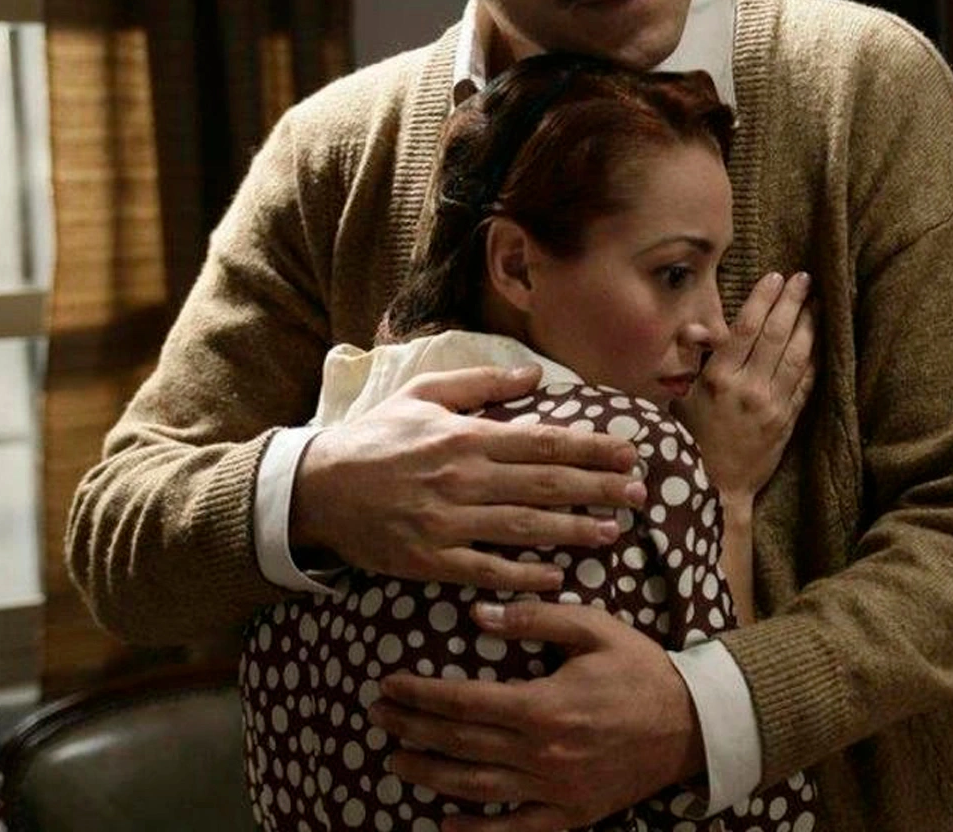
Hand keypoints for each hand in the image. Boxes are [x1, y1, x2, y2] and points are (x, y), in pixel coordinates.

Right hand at [290, 365, 642, 592]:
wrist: (314, 488)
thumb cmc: (375, 437)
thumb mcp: (424, 395)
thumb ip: (481, 384)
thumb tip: (534, 377)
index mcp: (466, 436)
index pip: (543, 443)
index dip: (590, 449)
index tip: (628, 453)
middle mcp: (462, 478)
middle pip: (544, 486)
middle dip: (597, 489)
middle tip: (639, 494)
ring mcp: (447, 522)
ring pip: (524, 528)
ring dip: (573, 531)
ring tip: (613, 532)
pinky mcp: (430, 559)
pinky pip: (486, 570)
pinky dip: (523, 576)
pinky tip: (556, 576)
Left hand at [371, 600, 703, 830]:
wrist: (694, 724)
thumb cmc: (641, 670)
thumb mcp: (595, 629)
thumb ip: (537, 619)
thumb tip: (478, 615)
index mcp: (544, 706)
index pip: (464, 702)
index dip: (421, 695)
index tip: (390, 684)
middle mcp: (542, 753)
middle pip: (460, 745)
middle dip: (412, 730)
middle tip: (378, 717)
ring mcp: (554, 789)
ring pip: (475, 788)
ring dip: (429, 775)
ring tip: (395, 761)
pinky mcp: (570, 814)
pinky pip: (514, 829)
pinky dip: (477, 830)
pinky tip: (445, 823)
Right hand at [674, 271, 815, 504]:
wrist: (716, 486)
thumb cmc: (692, 439)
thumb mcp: (681, 398)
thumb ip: (695, 361)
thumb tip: (700, 329)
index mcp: (717, 379)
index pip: (745, 329)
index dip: (763, 299)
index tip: (775, 277)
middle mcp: (747, 388)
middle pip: (776, 335)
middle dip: (792, 302)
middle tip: (804, 278)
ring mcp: (771, 405)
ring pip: (797, 355)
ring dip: (809, 325)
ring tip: (818, 302)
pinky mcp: (788, 420)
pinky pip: (806, 382)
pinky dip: (815, 359)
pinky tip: (821, 340)